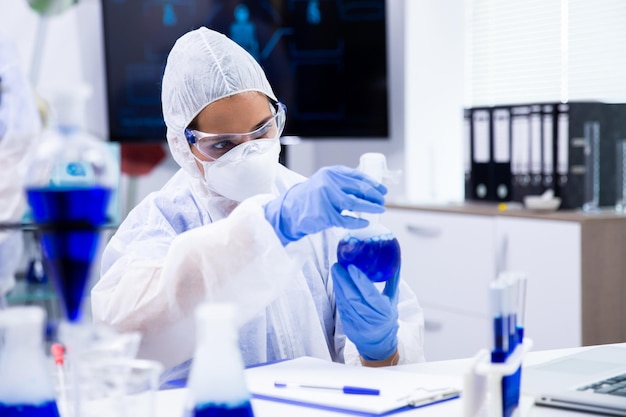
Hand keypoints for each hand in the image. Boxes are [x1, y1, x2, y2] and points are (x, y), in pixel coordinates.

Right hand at [264, 166, 386, 245]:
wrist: (290, 210)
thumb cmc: (311, 197)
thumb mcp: (325, 182)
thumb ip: (342, 183)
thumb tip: (368, 189)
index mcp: (331, 173)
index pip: (358, 176)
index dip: (373, 183)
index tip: (382, 190)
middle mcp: (329, 183)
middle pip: (359, 188)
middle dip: (374, 195)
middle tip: (382, 201)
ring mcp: (327, 199)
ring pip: (356, 203)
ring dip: (371, 207)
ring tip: (380, 209)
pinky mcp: (326, 215)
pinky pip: (347, 219)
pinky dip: (359, 222)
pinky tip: (365, 222)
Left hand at [331, 263, 398, 360]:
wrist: (379, 342)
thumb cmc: (386, 316)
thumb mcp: (393, 299)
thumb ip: (393, 280)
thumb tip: (396, 260)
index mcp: (384, 311)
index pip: (370, 295)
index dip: (360, 281)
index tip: (351, 267)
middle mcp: (370, 319)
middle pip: (353, 298)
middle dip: (343, 280)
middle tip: (338, 265)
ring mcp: (358, 324)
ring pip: (345, 302)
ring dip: (338, 285)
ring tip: (336, 270)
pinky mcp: (348, 326)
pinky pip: (341, 307)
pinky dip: (338, 293)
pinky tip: (336, 283)